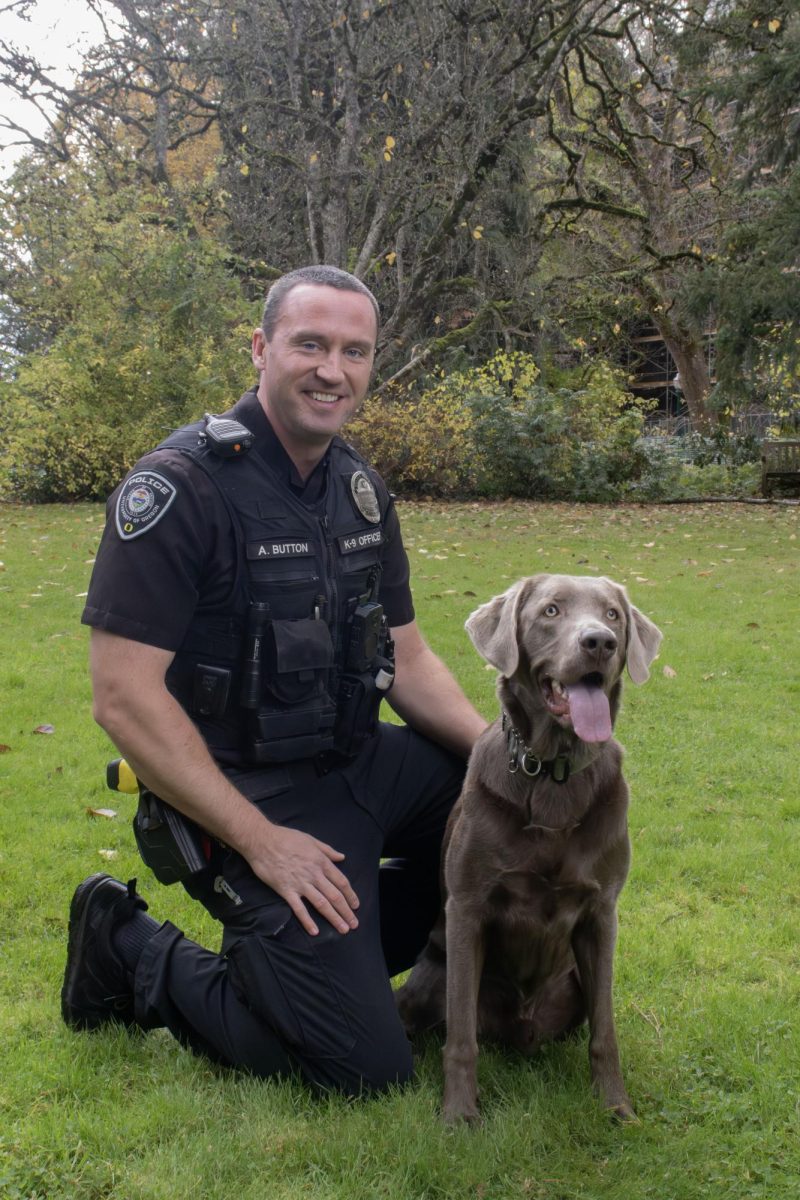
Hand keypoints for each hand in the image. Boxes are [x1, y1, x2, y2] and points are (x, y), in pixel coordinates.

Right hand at [247, 822, 359, 936]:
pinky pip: (299, 908)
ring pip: (321, 904)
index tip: (356, 905)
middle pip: (335, 896)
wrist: (262, 841)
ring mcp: (300, 883)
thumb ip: (328, 850)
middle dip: (346, 911)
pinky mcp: (286, 890)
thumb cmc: (286, 838)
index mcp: (321, 862)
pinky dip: (307, 921)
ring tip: (343, 929)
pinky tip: (315, 931)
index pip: (341, 881)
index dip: (350, 895)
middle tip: (354, 924)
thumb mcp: (311, 840)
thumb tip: (342, 857)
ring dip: (334, 918)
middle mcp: (314, 874)